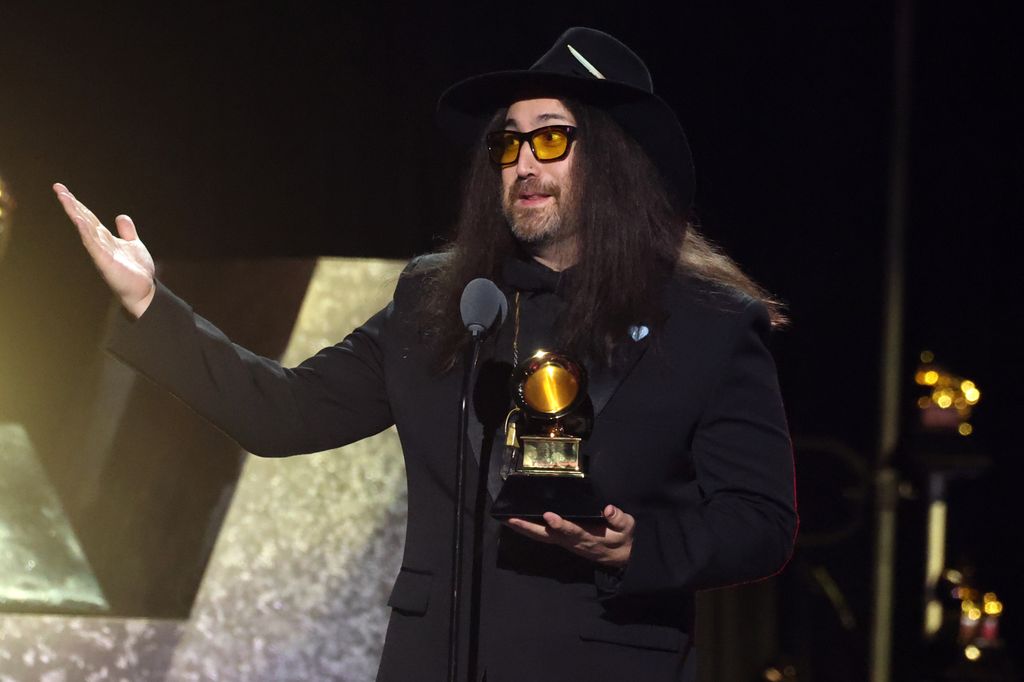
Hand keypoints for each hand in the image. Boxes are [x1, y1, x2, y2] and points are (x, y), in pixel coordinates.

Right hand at [53, 183, 155, 317]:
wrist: (144, 291)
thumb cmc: (137, 271)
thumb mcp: (133, 244)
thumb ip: (126, 231)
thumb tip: (121, 216)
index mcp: (105, 238)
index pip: (89, 217)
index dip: (78, 203)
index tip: (63, 190)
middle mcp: (99, 243)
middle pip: (83, 219)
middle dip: (71, 203)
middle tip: (57, 187)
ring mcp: (100, 252)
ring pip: (85, 228)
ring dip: (75, 212)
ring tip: (64, 197)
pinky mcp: (104, 261)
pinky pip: (93, 244)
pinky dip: (86, 232)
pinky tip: (79, 220)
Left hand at [506, 504, 634, 567]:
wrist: (622, 556)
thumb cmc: (623, 538)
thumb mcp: (628, 527)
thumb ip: (619, 519)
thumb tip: (609, 509)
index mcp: (589, 538)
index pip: (573, 531)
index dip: (561, 525)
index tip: (549, 515)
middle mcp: (573, 542)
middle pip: (548, 536)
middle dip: (529, 528)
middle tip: (512, 519)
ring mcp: (566, 543)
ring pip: (542, 536)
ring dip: (524, 529)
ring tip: (507, 519)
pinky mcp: (563, 541)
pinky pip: (543, 536)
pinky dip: (529, 530)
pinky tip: (517, 523)